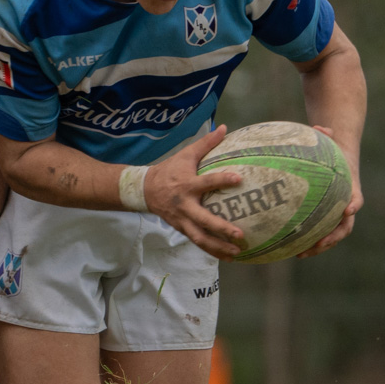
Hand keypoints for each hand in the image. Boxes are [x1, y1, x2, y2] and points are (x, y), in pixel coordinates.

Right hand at [145, 126, 246, 258]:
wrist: (144, 190)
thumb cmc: (170, 170)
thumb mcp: (186, 155)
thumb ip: (206, 143)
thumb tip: (224, 128)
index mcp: (187, 185)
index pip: (207, 182)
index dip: (222, 180)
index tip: (239, 179)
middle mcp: (185, 205)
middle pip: (203, 220)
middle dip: (221, 228)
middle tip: (240, 234)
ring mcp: (182, 220)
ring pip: (200, 238)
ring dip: (218, 247)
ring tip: (237, 252)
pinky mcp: (181, 229)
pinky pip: (198, 242)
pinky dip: (212, 251)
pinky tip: (228, 256)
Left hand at [297, 123, 361, 257]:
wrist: (340, 161)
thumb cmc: (334, 151)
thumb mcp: (331, 142)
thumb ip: (327, 135)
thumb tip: (320, 126)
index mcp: (351, 189)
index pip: (356, 198)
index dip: (353, 204)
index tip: (348, 209)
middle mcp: (347, 205)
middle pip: (345, 226)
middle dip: (332, 237)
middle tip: (319, 244)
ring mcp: (337, 216)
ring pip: (331, 236)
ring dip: (318, 247)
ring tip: (300, 253)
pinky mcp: (326, 220)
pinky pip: (318, 234)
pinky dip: (307, 242)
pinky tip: (288, 248)